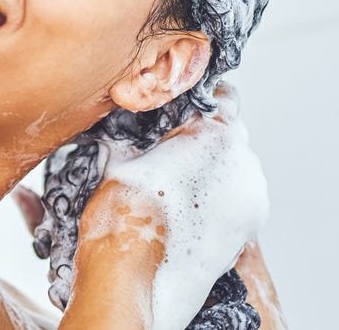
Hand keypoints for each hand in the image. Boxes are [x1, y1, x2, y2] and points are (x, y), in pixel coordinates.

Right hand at [68, 98, 268, 329]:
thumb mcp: (119, 156)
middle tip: (174, 148)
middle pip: (230, 133)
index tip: (187, 110)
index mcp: (212, 132)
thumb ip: (135, 134)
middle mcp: (241, 161)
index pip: (224, 97)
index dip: (202, 102)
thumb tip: (127, 127)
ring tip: (179, 181)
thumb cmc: (123, 213)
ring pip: (236, 165)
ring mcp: (250, 196)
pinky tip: (190, 204)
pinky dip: (220, 195)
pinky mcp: (249, 227)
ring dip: (214, 167)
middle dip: (205, 137)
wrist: (133, 272)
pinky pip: (239, 196)